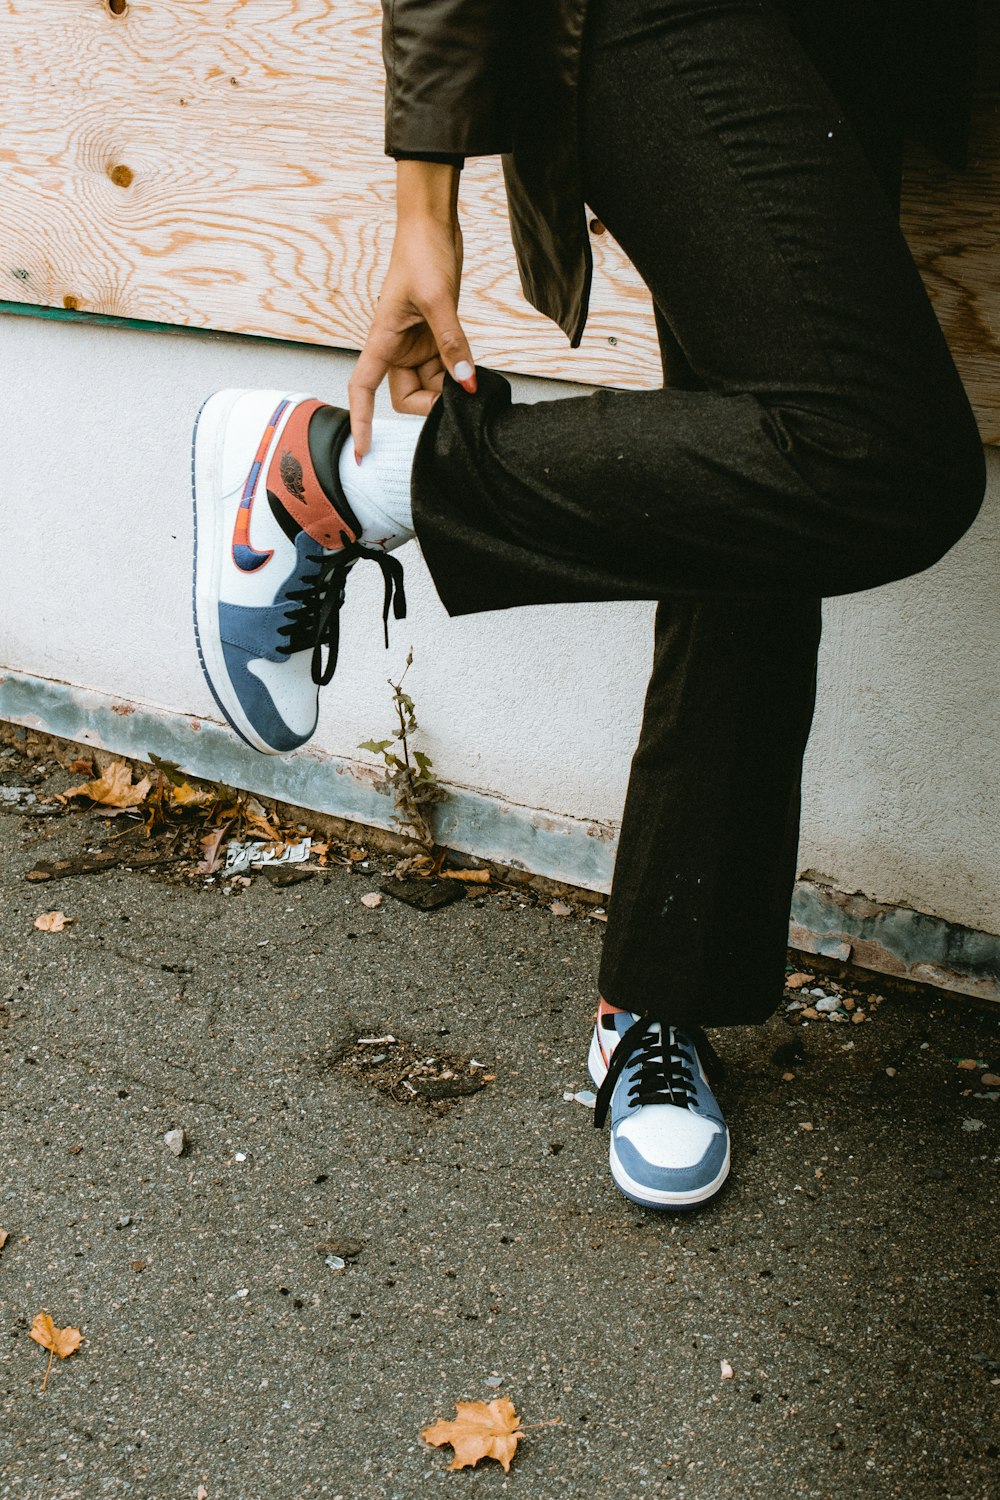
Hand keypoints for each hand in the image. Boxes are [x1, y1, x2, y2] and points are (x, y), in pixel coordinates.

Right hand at [349, 163, 476, 461]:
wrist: (433, 224)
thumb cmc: (422, 253)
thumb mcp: (439, 300)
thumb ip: (452, 344)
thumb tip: (466, 385)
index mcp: (383, 340)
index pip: (362, 389)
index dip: (361, 422)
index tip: (364, 453)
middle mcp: (396, 348)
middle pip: (408, 398)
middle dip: (431, 405)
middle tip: (461, 396)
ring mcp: (417, 344)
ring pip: (430, 386)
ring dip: (450, 389)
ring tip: (472, 379)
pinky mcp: (435, 337)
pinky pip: (445, 369)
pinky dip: (459, 374)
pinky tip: (474, 372)